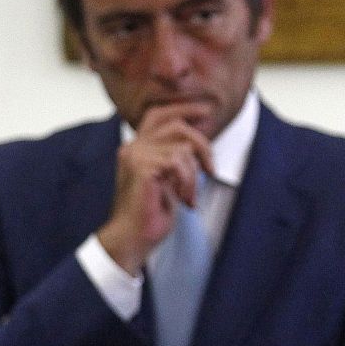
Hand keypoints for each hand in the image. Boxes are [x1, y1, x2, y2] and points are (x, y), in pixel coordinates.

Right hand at [97, 103, 215, 273]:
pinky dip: (188, 182)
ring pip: (182, 147)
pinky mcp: (142, 167)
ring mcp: (135, 155)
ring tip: (188, 196)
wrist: (133, 237)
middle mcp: (133, 147)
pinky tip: (184, 200)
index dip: (184, 109)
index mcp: (137, 147)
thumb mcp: (169, 180)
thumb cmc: (151, 213)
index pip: (159, 115)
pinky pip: (178, 162)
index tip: (206, 113)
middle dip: (202, 145)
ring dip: (193, 175)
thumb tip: (199, 145)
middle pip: (177, 125)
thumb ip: (177, 159)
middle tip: (211, 170)